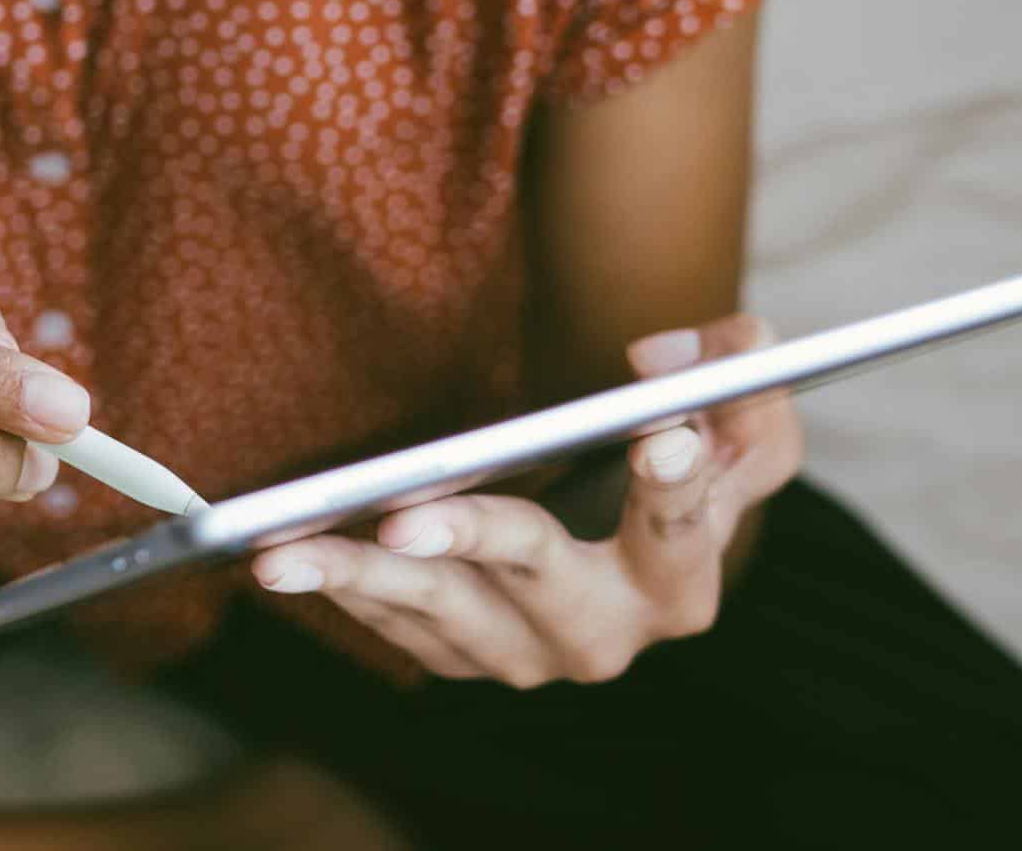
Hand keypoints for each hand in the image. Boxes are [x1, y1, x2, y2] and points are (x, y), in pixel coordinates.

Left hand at [251, 314, 801, 686]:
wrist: (620, 530)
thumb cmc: (675, 452)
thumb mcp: (735, 408)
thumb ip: (738, 370)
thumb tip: (659, 363)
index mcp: (684, 577)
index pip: (684, 528)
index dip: (677, 483)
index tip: (656, 435)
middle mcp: (610, 633)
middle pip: (537, 579)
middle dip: (468, 541)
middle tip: (402, 515)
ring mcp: (531, 656)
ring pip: (444, 613)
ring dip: (361, 576)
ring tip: (283, 550)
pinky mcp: (466, 658)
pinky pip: (397, 625)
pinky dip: (344, 588)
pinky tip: (285, 555)